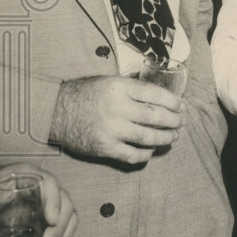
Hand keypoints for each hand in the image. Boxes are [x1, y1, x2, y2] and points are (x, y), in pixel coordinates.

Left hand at [0, 162, 78, 236]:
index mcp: (30, 175)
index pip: (51, 185)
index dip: (54, 202)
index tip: (51, 221)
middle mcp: (46, 187)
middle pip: (66, 204)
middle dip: (60, 228)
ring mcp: (52, 201)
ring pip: (70, 217)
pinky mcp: (51, 215)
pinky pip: (65, 227)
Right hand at [49, 75, 183, 164]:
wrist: (56, 111)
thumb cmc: (85, 94)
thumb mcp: (109, 81)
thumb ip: (132, 88)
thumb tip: (160, 95)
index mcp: (120, 88)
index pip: (155, 94)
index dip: (173, 101)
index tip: (181, 105)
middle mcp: (117, 108)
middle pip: (156, 116)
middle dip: (174, 120)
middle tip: (181, 121)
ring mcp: (111, 130)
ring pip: (148, 137)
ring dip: (165, 138)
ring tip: (173, 136)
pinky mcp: (105, 148)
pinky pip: (132, 155)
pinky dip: (145, 154)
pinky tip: (151, 150)